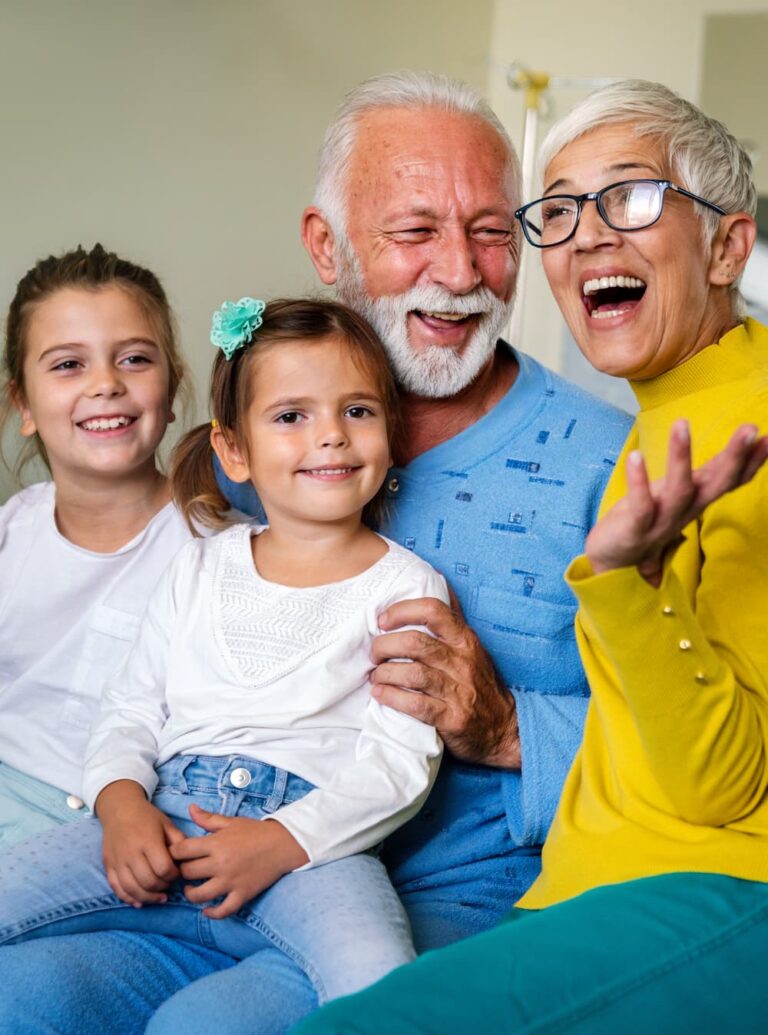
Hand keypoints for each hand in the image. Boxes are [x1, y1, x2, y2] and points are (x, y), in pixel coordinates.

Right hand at [96, 780, 183, 907]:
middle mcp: (131, 853)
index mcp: (148, 841)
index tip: (177, 873)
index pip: (163, 868)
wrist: (119, 809)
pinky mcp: (108, 866)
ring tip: (159, 897)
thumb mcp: (167, 824)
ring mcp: (117, 861)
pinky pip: (117, 889)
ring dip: (148, 897)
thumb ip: (179, 842)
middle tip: (168, 884)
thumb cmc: (147, 817)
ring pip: (132, 889)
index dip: (173, 875)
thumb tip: (187, 860)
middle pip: (148, 881)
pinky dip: (129, 898)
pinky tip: (140, 901)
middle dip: (162, 887)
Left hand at [169, 805, 308, 918]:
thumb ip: (208, 818)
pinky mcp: (242, 894)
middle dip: (181, 872)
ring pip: (199, 895)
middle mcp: (221, 863)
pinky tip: (206, 910)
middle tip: (183, 871)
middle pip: (187, 873)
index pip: (182, 850)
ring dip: (190, 894)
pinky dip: (212, 913)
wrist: (283, 844)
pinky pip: (223, 910)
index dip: (173, 853)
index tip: (175, 855)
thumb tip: (190, 808)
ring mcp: (231, 881)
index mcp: (216, 843)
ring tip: (191, 889)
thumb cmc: (256, 832)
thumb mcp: (231, 822)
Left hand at [371, 596, 519, 767]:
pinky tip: (380, 694)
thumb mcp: (472, 647)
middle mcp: (462, 662)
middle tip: (374, 652)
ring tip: (375, 675)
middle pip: (416, 643)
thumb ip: (452, 618)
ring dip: (385, 673)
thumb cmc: (480, 683)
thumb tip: (436, 579)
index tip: (382, 620)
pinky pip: (415, 705)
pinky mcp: (451, 719)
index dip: (402, 611)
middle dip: (385, 645)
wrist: (505, 728)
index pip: (433, 611)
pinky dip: (392, 697)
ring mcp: (458, 691)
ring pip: (413, 674)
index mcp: (465, 640)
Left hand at [586, 421, 767, 585]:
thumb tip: (733, 460)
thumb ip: (702, 480)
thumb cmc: (642, 524)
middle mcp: (685, 513)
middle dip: (735, 457)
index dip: (751, 462)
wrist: (608, 565)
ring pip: (679, 491)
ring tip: (682, 423)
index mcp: (695, 503)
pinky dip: (639, 482)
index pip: (729, 481)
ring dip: (681, 457)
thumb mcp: (676, 499)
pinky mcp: (635, 531)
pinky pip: (641, 506)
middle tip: (749, 428)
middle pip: (716, 485)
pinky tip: (636, 456)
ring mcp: (661, 523)